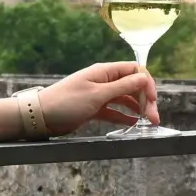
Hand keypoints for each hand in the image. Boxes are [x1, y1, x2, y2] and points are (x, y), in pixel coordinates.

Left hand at [37, 62, 160, 135]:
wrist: (41, 116)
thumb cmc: (66, 101)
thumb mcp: (97, 94)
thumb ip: (122, 87)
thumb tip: (144, 78)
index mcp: (105, 72)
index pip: (135, 71)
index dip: (147, 84)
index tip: (152, 101)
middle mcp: (104, 81)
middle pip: (133, 86)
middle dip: (146, 100)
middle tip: (154, 119)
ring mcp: (99, 95)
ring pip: (125, 99)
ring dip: (138, 109)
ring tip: (148, 124)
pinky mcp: (94, 109)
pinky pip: (115, 111)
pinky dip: (125, 116)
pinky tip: (133, 123)